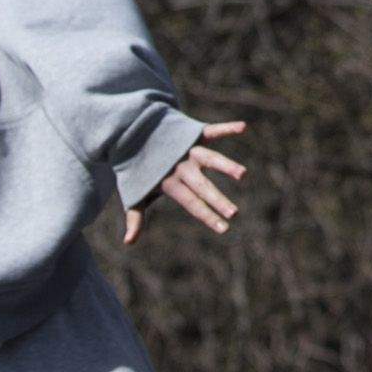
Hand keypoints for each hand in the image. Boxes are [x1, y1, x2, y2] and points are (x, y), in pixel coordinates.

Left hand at [123, 121, 246, 246]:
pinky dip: (226, 128)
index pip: (191, 203)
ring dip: (226, 166)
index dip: (207, 216)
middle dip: (218, 200)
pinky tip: (243, 127)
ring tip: (242, 174)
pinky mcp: (193, 133)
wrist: (131, 134)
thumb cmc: (137, 170)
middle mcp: (180, 167)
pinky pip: (212, 131)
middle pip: (202, 186)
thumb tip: (128, 243)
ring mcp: (188, 149)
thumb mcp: (136, 193)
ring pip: (209, 158)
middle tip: (234, 213)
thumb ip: (135, 218)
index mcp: (169, 183)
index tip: (224, 229)